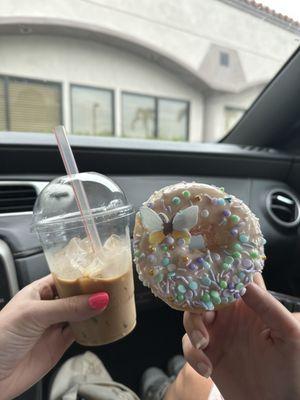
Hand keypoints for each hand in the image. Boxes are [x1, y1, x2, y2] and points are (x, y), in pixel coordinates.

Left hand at [0, 274, 108, 399]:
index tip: (100, 270)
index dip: (81, 273)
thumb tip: (98, 299)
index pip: (64, 276)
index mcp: (38, 291)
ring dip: (94, 309)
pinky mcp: (59, 344)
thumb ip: (67, 307)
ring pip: (80, 313)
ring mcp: (54, 325)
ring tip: (111, 302)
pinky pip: (80, 333)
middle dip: (92, 291)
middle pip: (75, 295)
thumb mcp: (34, 315)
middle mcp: (48, 306)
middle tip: (111, 286)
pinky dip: (92, 329)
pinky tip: (101, 324)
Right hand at [183, 275, 299, 399]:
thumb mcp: (289, 334)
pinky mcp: (206, 353)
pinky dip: (193, 355)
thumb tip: (244, 283)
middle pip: (204, 293)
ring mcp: (217, 332)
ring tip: (204, 345)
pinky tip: (207, 369)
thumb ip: (269, 306)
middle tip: (204, 314)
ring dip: (193, 327)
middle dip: (197, 299)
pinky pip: (188, 345)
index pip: (234, 277)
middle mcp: (231, 313)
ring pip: (191, 315)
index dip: (221, 268)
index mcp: (251, 303)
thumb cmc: (291, 368)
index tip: (209, 266)